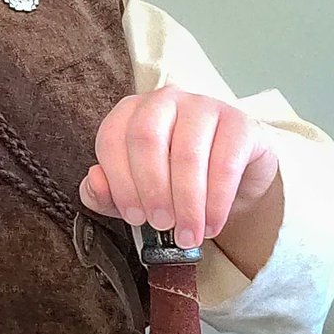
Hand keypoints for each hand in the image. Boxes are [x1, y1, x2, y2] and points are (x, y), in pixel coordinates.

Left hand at [80, 85, 279, 250]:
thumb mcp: (133, 191)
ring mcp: (203, 105)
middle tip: (161, 225)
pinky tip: (212, 224)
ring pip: (187, 153)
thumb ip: (104, 191)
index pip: (112, 138)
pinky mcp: (239, 122)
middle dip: (152, 190)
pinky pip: (225, 162)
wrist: (232, 179)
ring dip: (186, 203)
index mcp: (130, 111)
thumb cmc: (172, 182)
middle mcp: (164, 100)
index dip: (119, 182)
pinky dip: (217, 201)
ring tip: (188, 234)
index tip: (133, 217)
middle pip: (146, 139)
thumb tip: (95, 182)